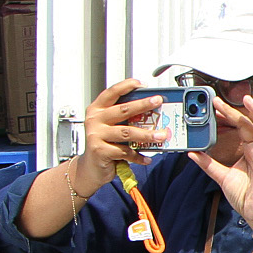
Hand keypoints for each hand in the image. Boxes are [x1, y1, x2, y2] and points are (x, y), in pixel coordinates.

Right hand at [71, 78, 166, 196]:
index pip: (111, 93)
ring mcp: (96, 135)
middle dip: (143, 105)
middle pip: (122, 110)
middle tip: (157, 101)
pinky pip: (125, 152)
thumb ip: (124, 119)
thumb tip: (150, 113)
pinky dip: (138, 156)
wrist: (90, 168)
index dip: (126, 86)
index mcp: (97, 110)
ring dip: (147, 134)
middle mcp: (95, 120)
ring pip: (127, 132)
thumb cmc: (104, 144)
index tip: (141, 84)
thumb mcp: (111, 127)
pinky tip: (147, 158)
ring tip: (161, 135)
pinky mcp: (100, 151)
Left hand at [195, 94, 252, 228]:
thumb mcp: (221, 176)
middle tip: (219, 100)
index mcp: (249, 149)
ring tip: (248, 101)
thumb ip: (208, 164)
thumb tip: (192, 153)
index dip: (227, 116)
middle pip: (248, 124)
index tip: (214, 107)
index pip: (239, 127)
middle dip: (235, 110)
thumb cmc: (245, 195)